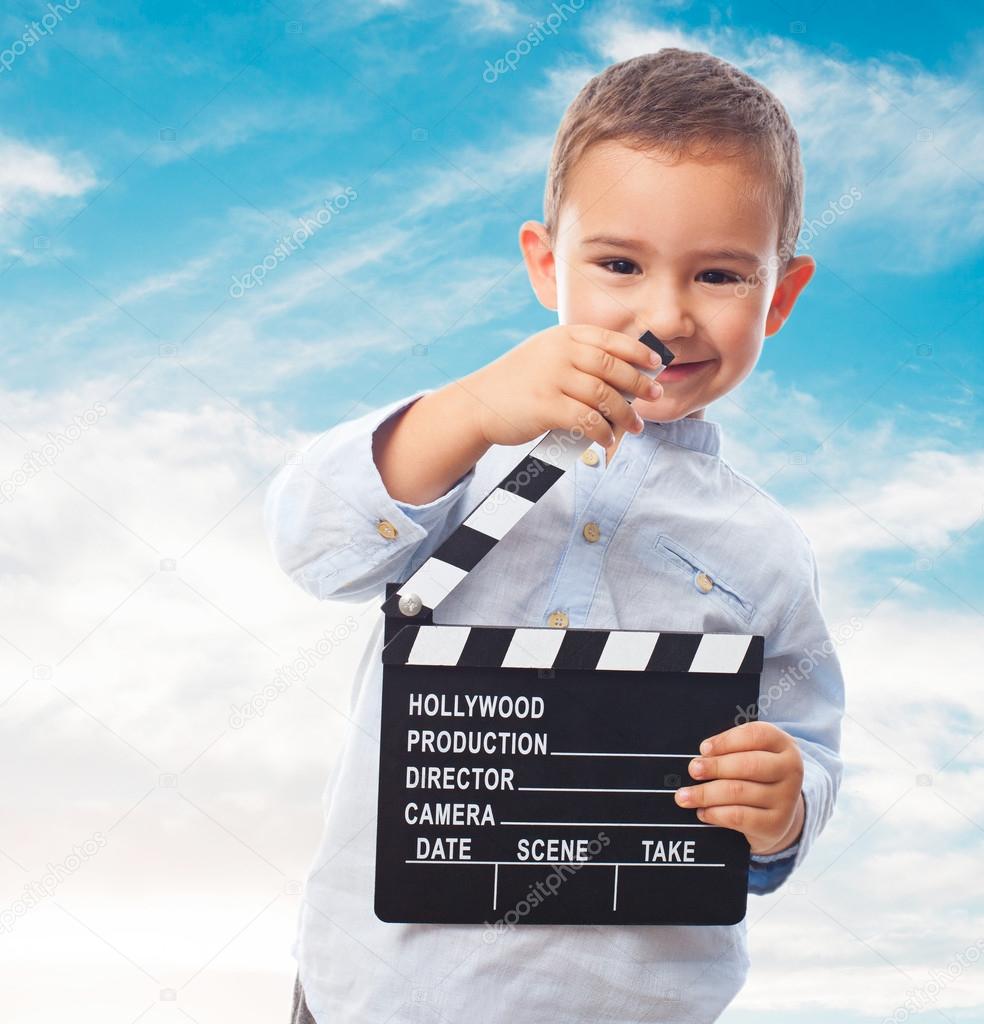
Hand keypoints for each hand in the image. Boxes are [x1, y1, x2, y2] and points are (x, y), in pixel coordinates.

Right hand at [463, 324, 664, 449]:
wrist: (479, 403)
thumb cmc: (518, 383)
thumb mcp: (545, 356)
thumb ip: (577, 358)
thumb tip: (623, 375)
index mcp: (563, 337)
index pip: (610, 340)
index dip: (637, 352)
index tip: (655, 364)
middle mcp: (560, 353)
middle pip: (613, 367)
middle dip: (639, 383)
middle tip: (655, 395)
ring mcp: (552, 378)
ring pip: (603, 396)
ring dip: (625, 414)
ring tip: (635, 426)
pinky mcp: (546, 406)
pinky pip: (586, 419)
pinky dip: (602, 431)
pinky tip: (607, 438)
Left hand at [673, 721, 804, 855]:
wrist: (778, 814)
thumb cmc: (755, 776)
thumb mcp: (751, 755)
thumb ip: (731, 750)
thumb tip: (700, 757)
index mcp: (783, 744)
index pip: (756, 735)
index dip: (726, 740)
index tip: (703, 748)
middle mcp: (791, 770)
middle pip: (748, 764)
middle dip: (715, 767)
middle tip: (693, 770)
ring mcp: (786, 799)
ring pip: (739, 792)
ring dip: (705, 793)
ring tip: (684, 796)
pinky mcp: (776, 824)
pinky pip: (739, 817)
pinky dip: (715, 813)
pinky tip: (702, 812)